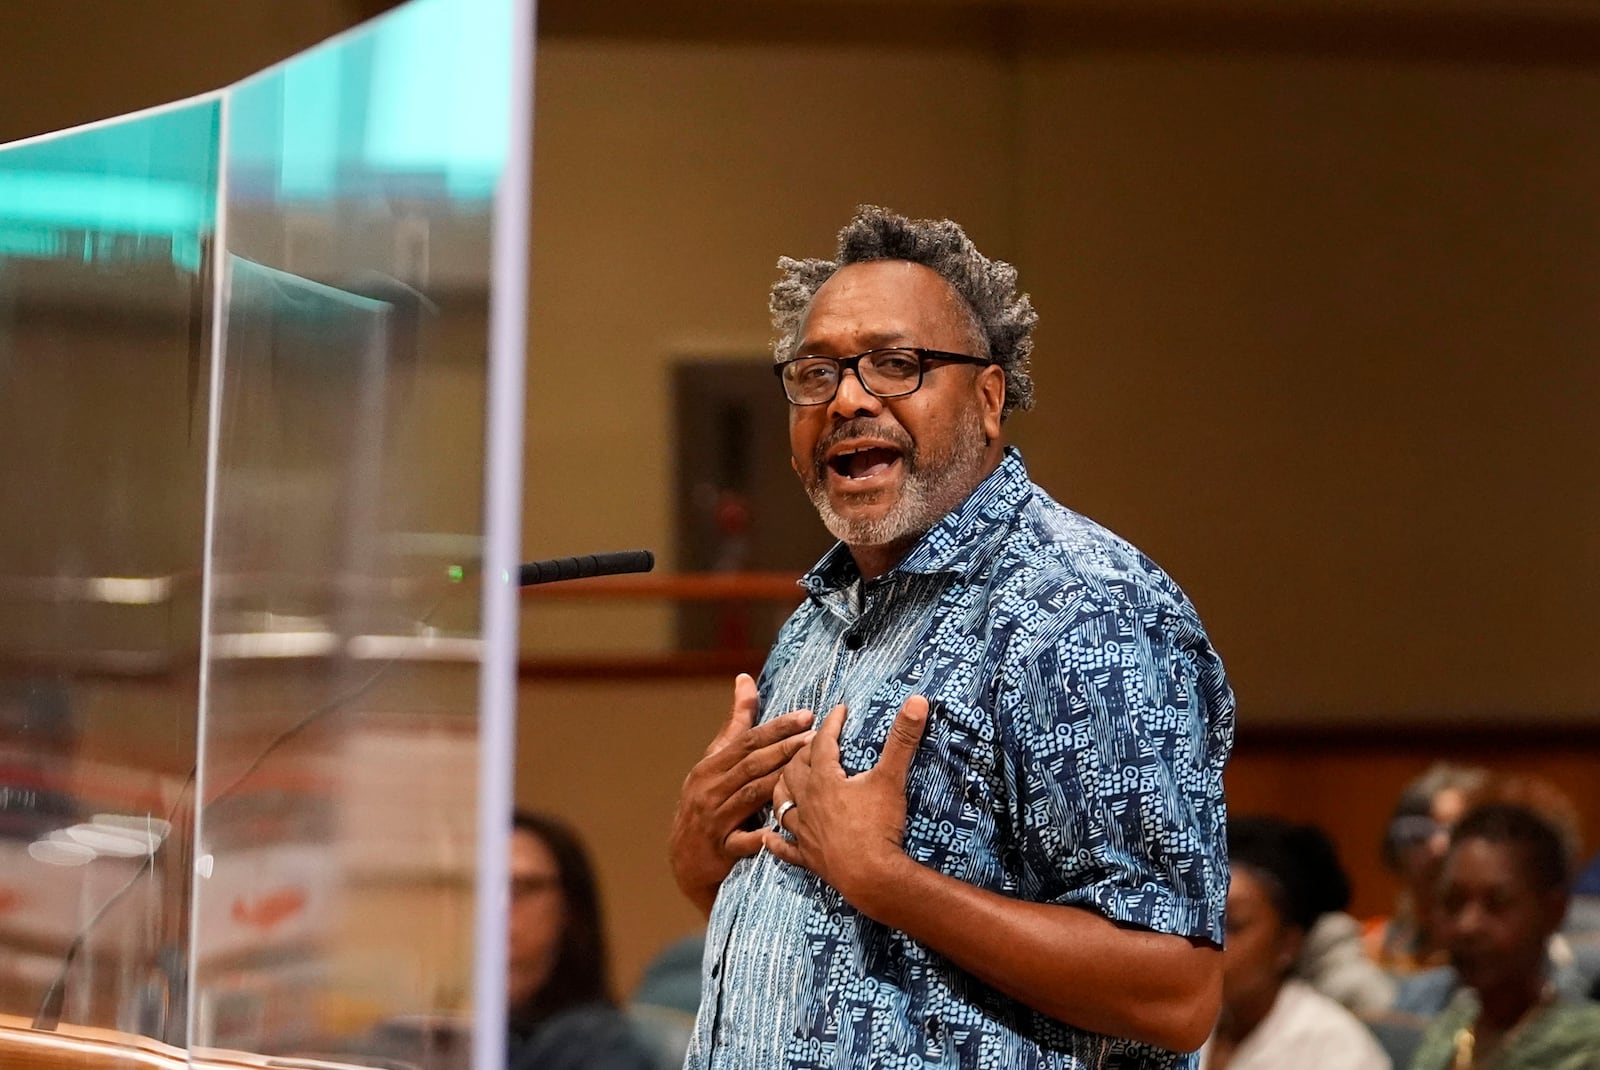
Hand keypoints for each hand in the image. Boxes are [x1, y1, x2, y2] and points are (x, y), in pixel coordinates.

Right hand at [669, 673, 814, 914]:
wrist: (685, 858)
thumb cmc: (707, 801)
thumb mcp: (715, 762)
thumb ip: (736, 724)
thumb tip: (745, 679)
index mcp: (710, 766)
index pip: (747, 741)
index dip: (777, 728)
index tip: (807, 716)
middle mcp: (709, 789)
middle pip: (751, 764)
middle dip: (784, 749)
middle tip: (816, 738)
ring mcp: (713, 819)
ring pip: (750, 796)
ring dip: (779, 782)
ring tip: (809, 770)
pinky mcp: (719, 849)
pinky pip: (740, 841)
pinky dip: (757, 837)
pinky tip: (778, 831)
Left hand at [762, 694, 927, 914]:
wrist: (872, 876)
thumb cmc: (879, 825)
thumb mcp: (891, 778)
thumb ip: (902, 739)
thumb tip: (916, 700)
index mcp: (824, 780)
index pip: (821, 743)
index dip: (830, 724)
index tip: (839, 711)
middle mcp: (807, 803)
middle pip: (794, 770)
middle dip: (802, 752)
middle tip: (814, 744)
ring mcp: (804, 832)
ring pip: (781, 804)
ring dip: (782, 788)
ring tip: (786, 779)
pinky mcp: (808, 858)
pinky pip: (785, 849)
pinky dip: (775, 842)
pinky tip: (767, 836)